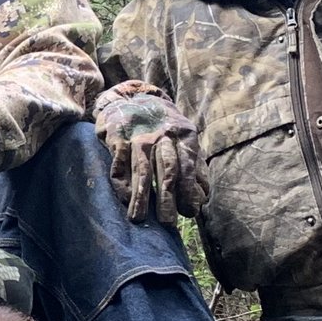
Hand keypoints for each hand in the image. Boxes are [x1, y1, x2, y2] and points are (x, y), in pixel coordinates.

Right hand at [94, 80, 207, 224]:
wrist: (131, 96)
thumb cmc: (162, 125)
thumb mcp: (183, 139)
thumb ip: (194, 166)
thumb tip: (204, 196)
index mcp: (183, 135)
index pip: (188, 165)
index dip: (188, 190)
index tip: (189, 213)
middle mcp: (162, 134)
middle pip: (167, 169)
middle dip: (167, 197)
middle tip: (167, 224)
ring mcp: (138, 135)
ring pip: (142, 169)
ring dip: (141, 196)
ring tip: (139, 219)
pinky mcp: (117, 136)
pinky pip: (119, 162)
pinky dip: (121, 182)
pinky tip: (125, 199)